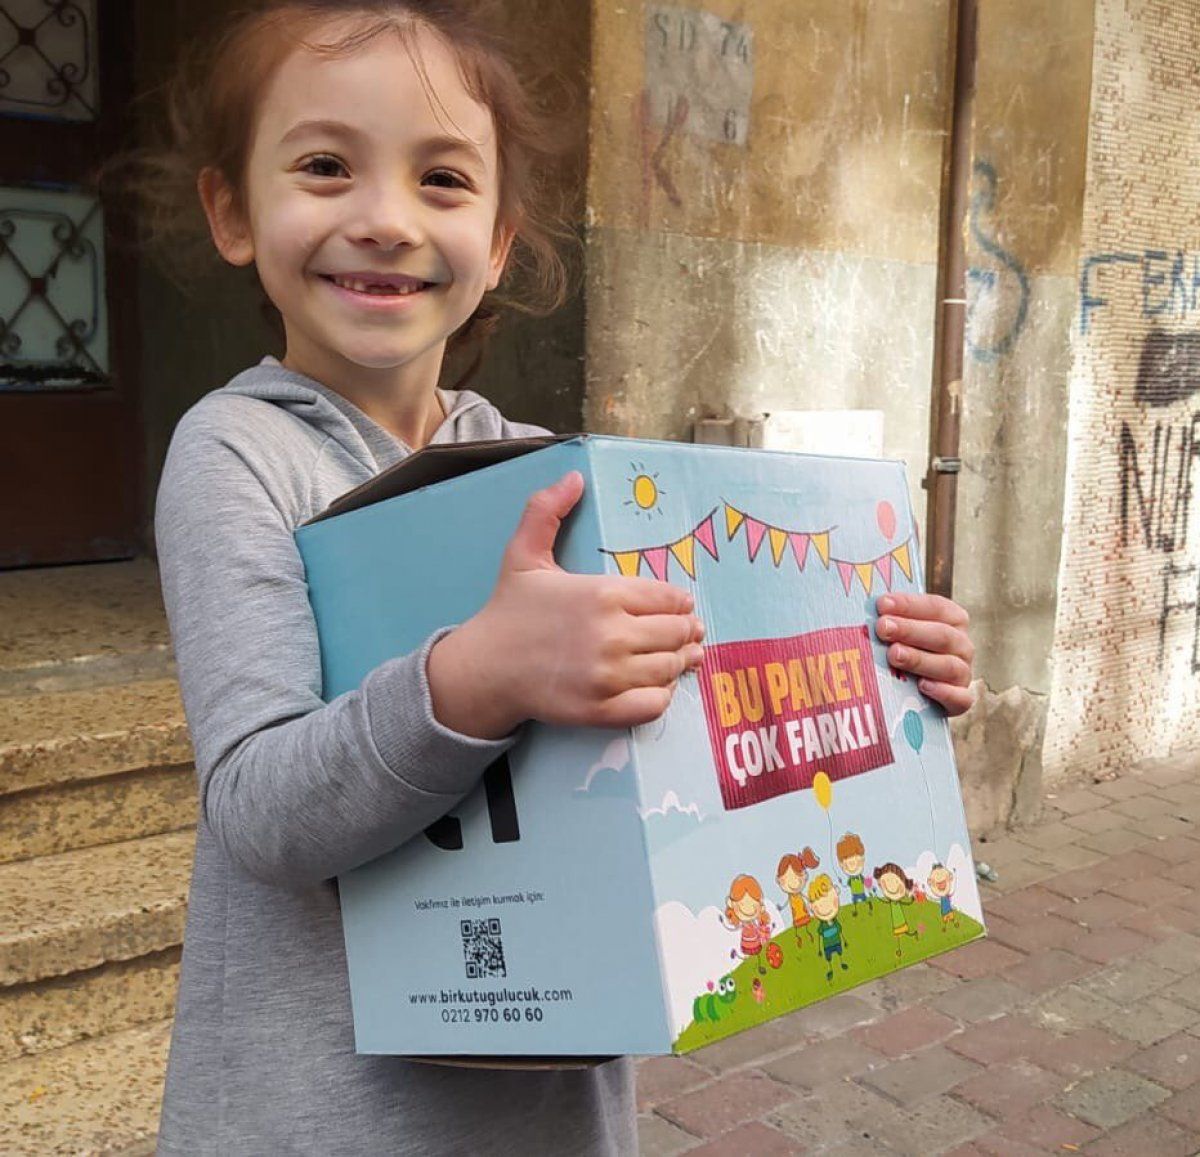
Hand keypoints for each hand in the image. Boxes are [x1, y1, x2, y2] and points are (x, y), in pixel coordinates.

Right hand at [428, 471, 705, 737]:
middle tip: (690, 633)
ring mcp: (608, 676)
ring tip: (683, 658)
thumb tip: (574, 476)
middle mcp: (612, 635)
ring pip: (670, 668)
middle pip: (677, 633)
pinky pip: (654, 704)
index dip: (681, 603)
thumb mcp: (523, 554)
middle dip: (687, 632)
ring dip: (681, 662)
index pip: (669, 598)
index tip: (683, 607)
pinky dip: (663, 695)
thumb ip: (546, 511)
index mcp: (603, 594)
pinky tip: (657, 686)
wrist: (484, 669)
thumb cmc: (509, 611)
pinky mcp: (602, 710)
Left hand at [874, 592, 974, 715]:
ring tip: (893, 655)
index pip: (935, 607)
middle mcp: (962, 645)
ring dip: (920, 659)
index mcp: (952, 620)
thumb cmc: (903, 649)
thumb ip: (889, 619)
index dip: (909, 605)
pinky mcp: (961, 701)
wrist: (915, 693)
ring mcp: (963, 674)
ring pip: (949, 666)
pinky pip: (960, 698)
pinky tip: (922, 686)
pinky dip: (943, 692)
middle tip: (882, 628)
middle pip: (942, 635)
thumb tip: (869, 608)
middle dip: (910, 630)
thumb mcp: (898, 631)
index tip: (882, 604)